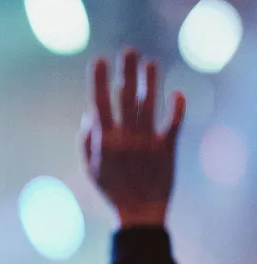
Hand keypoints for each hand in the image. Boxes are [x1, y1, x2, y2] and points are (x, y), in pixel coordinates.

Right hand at [82, 49, 185, 228]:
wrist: (139, 212)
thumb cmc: (111, 190)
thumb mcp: (90, 168)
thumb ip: (86, 141)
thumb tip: (88, 115)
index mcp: (104, 142)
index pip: (99, 104)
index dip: (99, 81)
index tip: (99, 61)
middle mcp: (125, 138)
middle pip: (125, 98)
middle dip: (126, 72)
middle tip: (128, 51)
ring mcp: (147, 142)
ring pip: (148, 106)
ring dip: (149, 82)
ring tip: (150, 63)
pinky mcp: (166, 149)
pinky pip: (172, 124)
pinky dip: (176, 108)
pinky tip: (176, 92)